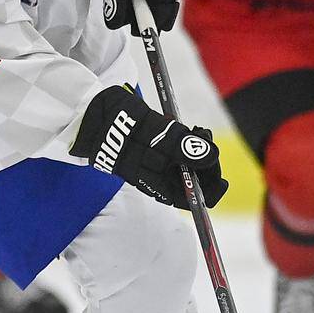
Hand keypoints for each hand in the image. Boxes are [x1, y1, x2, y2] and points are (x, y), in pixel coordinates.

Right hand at [71, 85, 226, 209]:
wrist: (96, 116)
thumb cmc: (124, 128)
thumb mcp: (157, 135)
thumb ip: (184, 147)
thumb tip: (212, 157)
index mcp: (160, 186)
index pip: (196, 196)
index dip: (212, 185)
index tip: (217, 165)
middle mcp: (162, 180)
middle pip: (196, 180)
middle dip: (207, 160)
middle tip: (203, 135)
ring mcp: (158, 167)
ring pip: (190, 165)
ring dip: (198, 148)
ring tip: (197, 130)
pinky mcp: (156, 154)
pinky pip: (180, 154)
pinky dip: (188, 142)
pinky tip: (187, 129)